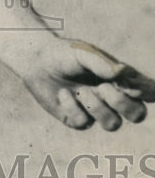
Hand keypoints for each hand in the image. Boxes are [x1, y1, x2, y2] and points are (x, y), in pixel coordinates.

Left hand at [20, 37, 154, 130]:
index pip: (149, 92)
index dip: (148, 93)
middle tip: (103, 88)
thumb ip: (102, 64)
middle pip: (137, 114)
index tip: (133, 86)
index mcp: (121, 79)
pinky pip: (83, 123)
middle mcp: (112, 98)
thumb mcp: (83, 53)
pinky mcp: (77, 119)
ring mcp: (96, 111)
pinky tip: (62, 93)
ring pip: (112, 124)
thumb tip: (124, 73)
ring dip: (97, 107)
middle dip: (124, 104)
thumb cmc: (64, 53)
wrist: (35, 60)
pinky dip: (72, 106)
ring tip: (81, 90)